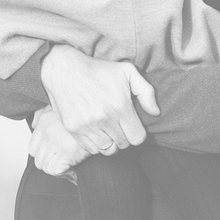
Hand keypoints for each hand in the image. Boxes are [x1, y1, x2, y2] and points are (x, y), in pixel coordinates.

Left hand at [28, 105, 96, 174]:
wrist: (106, 113)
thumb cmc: (87, 113)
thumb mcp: (62, 107)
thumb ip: (44, 113)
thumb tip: (34, 125)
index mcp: (45, 121)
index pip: (33, 147)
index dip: (44, 157)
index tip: (56, 160)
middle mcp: (47, 131)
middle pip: (37, 158)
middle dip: (51, 166)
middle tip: (66, 168)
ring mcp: (55, 141)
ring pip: (45, 166)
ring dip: (59, 171)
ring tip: (72, 171)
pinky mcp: (67, 151)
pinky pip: (55, 170)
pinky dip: (66, 174)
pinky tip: (76, 172)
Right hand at [38, 45, 157, 155]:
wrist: (64, 69)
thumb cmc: (98, 70)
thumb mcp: (127, 71)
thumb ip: (146, 92)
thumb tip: (155, 112)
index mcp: (121, 106)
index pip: (137, 138)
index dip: (136, 134)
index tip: (130, 126)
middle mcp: (104, 119)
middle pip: (123, 145)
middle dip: (123, 137)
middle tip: (118, 126)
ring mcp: (87, 126)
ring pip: (107, 150)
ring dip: (110, 143)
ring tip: (107, 131)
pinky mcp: (73, 129)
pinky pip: (90, 149)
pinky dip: (95, 144)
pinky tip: (95, 133)